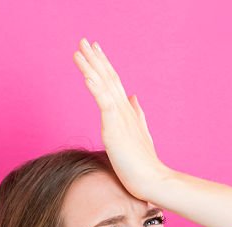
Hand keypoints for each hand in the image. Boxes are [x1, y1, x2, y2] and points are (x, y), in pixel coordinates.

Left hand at [73, 38, 171, 201]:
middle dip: (95, 59)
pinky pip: (104, 103)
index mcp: (127, 113)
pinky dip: (95, 87)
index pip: (114, 83)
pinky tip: (86, 75)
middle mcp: (124, 111)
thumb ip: (137, 114)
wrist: (152, 181)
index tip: (95, 49)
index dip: (104, 65)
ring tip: (79, 50)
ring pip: (104, 86)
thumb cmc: (144, 164)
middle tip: (84, 40)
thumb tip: (133, 97)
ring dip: (91, 67)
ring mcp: (120, 118)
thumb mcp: (140, 134)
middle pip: (108, 78)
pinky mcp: (115, 128)